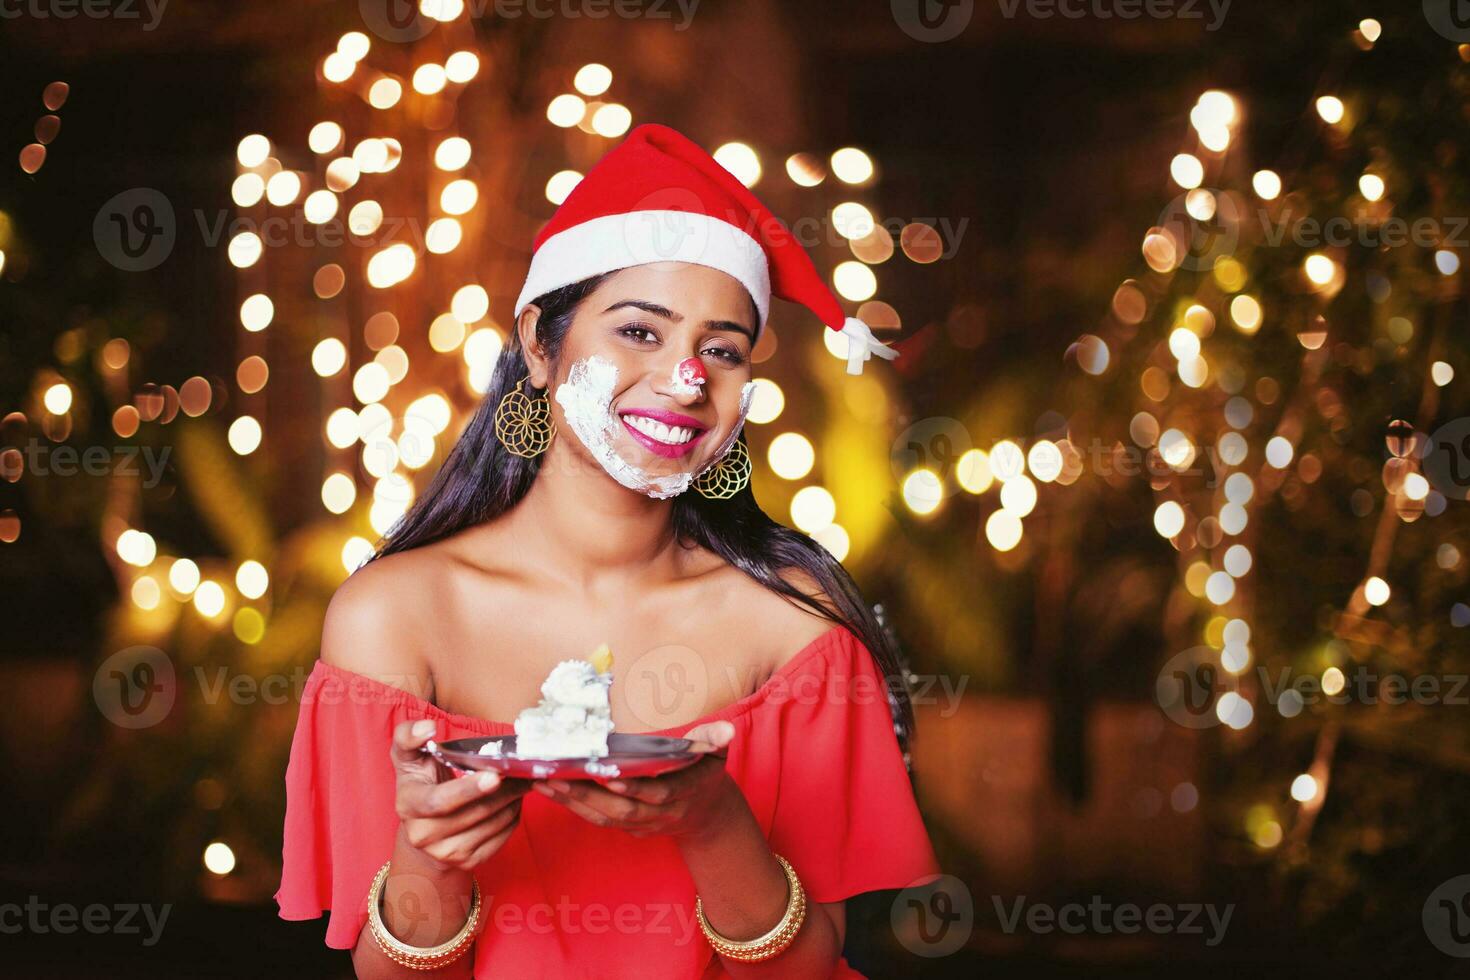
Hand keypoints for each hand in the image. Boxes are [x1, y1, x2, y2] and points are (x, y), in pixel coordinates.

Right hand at [391, 719, 531, 872]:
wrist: (422, 828)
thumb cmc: (420, 782)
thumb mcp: (408, 756)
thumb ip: (409, 736)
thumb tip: (428, 728)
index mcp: (408, 805)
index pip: (439, 801)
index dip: (467, 790)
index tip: (494, 775)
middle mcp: (423, 835)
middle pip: (475, 811)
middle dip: (504, 789)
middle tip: (522, 769)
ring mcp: (446, 853)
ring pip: (493, 823)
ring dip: (513, 799)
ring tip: (521, 780)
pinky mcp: (468, 862)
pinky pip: (502, 836)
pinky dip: (514, 814)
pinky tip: (514, 798)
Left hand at [532, 720, 737, 840]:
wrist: (707, 814)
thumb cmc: (705, 773)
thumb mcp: (715, 754)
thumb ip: (714, 740)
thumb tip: (726, 730)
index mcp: (683, 792)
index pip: (657, 794)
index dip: (634, 789)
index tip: (608, 776)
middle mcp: (660, 814)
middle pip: (621, 810)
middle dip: (587, 795)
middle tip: (556, 776)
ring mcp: (643, 824)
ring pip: (605, 818)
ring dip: (572, 802)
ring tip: (543, 781)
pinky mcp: (628, 828)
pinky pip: (597, 819)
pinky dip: (573, 806)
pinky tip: (551, 789)